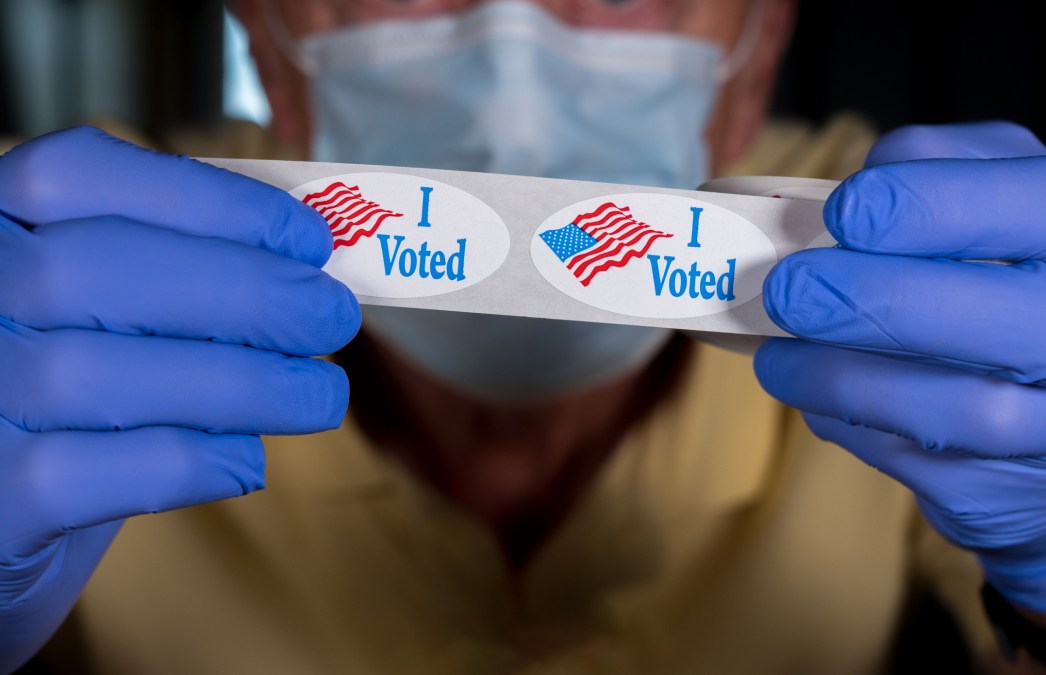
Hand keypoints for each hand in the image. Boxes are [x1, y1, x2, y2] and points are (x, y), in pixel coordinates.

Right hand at [0, 126, 359, 671]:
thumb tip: (303, 260)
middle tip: (332, 317)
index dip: (209, 202)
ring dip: (242, 383)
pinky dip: (191, 461)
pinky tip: (246, 459)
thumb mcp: (94, 314)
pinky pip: (92, 474)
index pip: (79, 175)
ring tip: (319, 394)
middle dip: (244, 291)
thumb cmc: (59, 399)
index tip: (309, 237)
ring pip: (101, 374)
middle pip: (100, 268)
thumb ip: (171, 274)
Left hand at [755, 122, 1045, 617]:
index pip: (1031, 209)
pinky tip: (820, 395)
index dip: (929, 207)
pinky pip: (925, 465)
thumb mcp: (1005, 198)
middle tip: (789, 290)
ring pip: (958, 412)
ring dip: (841, 378)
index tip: (849, 211)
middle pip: (1001, 323)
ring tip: (778, 355)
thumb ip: (946, 167)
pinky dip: (852, 424)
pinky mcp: (1013, 493)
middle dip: (871, 301)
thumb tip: (863, 186)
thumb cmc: (1018, 280)